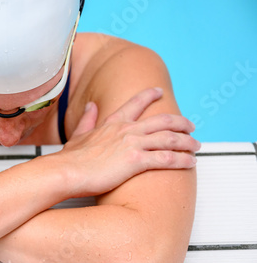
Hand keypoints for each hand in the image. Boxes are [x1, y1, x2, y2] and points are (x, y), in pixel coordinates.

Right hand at [58, 88, 199, 196]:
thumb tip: (91, 105)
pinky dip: (182, 160)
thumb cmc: (70, 160)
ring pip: (169, 138)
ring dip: (186, 142)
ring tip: (196, 145)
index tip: (159, 91)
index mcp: (112, 123)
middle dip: (180, 122)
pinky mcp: (136, 161)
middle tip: (191, 125)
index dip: (148, 96)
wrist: (66, 172)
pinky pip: (167, 158)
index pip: (134, 104)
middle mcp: (126, 130)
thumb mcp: (77, 135)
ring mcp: (132, 144)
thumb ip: (87, 120)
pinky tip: (191, 162)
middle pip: (161, 120)